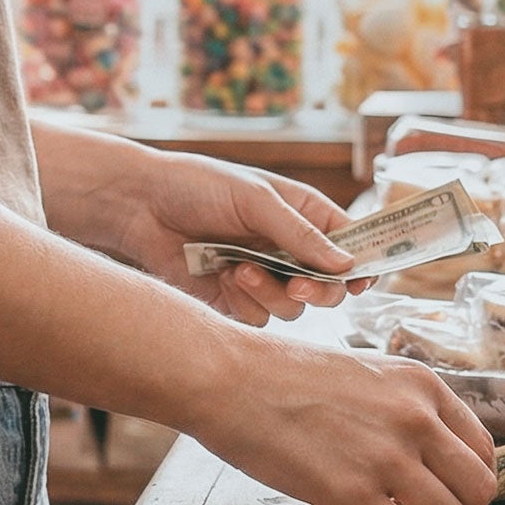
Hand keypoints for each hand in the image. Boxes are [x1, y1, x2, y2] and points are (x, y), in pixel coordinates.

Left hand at [118, 152, 368, 326]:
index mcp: (304, 217)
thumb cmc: (198, 186)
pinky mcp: (233, 300)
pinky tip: (220, 278)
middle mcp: (288, 251)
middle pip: (329, 288)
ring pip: (293, 309)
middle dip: (318, 291)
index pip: (352, 246)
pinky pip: (258, 319)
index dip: (363, 265)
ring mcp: (262, 277)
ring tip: (237, 268)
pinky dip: (244, 303)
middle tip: (297, 284)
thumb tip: (348, 264)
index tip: (360, 281)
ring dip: (270, 293)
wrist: (140, 205)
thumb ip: (301, 234)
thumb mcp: (256, 199)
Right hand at [185, 335, 498, 504]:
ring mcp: (387, 458)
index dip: (468, 478)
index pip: (482, 448)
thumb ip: (400, 405)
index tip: (446, 489)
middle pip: (478, 490)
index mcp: (422, 385)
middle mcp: (416, 420)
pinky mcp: (352, 493)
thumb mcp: (361, 371)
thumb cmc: (279, 373)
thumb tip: (421, 449)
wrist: (225, 378)